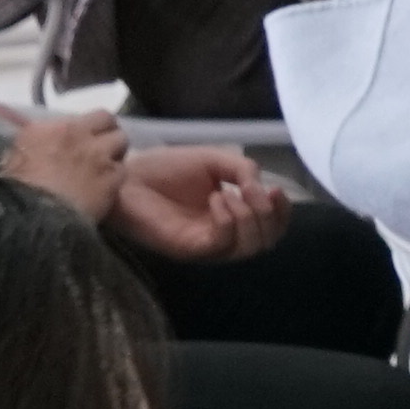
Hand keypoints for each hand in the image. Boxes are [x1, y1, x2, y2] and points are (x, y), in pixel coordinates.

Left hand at [103, 135, 286, 261]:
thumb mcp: (213, 159)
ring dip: (249, 218)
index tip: (276, 190)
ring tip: (231, 193)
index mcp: (231, 216)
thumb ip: (241, 168)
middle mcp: (223, 234)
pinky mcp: (188, 247)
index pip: (270, 228)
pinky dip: (227, 221)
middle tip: (257, 191)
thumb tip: (261, 187)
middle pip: (265, 243)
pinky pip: (220, 244)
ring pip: (247, 248)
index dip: (283, 213)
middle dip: (270, 216)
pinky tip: (216, 198)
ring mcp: (206, 244)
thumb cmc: (165, 168)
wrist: (127, 176)